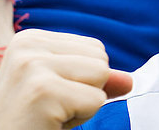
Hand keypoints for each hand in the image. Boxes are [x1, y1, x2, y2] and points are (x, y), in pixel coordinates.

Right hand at [0, 29, 132, 129]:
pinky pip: (96, 101)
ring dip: (85, 104)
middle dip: (87, 89)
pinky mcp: (42, 91)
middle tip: (52, 107)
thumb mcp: (65, 92)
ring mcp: (33, 66)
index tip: (50, 95)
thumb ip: (96, 80)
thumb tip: (130, 81)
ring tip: (52, 113)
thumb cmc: (32, 121)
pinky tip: (50, 122)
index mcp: (31, 38)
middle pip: (101, 58)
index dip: (83, 79)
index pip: (95, 48)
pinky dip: (81, 117)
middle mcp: (28, 45)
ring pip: (102, 76)